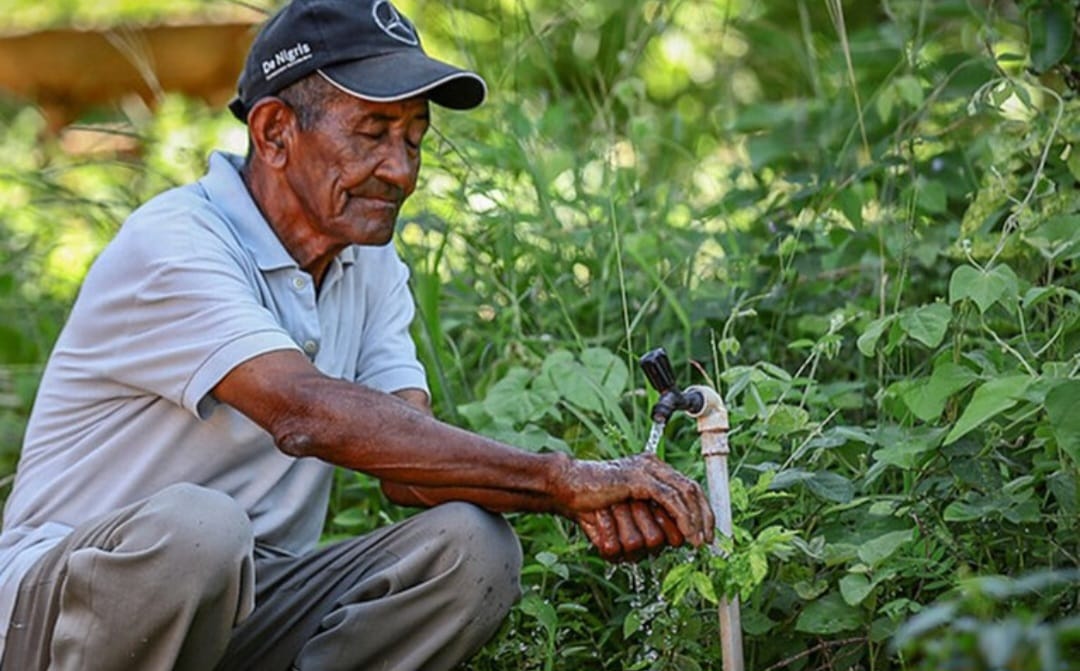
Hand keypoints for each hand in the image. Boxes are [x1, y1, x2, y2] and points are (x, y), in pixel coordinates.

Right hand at [554, 454, 714, 550]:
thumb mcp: (626, 509)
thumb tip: (678, 537)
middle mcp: (652, 465)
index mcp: (651, 469)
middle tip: (706, 542)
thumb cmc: (592, 504)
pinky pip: (671, 500)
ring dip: (691, 524)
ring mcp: (646, 469)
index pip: (688, 487)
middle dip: (704, 517)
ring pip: (684, 497)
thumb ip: (649, 515)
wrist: (567, 488)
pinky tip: (688, 536)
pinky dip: (684, 519)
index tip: (708, 534)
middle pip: (692, 490)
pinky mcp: (639, 478)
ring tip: (694, 543)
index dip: (703, 510)